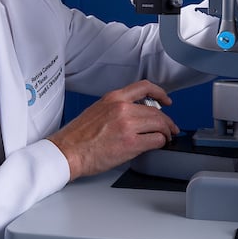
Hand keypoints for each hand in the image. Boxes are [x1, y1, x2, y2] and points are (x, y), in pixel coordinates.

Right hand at [48, 80, 178, 179]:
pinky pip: (156, 140)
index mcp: (113, 98)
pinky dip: (161, 142)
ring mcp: (127, 125)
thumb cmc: (77, 137)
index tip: (166, 100)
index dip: (160, 93)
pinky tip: (158, 145)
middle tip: (170, 128)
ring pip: (159, 124)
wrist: (67, 151)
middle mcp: (122, 108)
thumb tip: (135, 115)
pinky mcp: (130, 143)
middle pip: (156, 111)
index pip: (144, 87)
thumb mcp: (97, 111)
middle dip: (166, 121)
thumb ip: (117, 109)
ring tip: (166, 138)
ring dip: (166, 132)